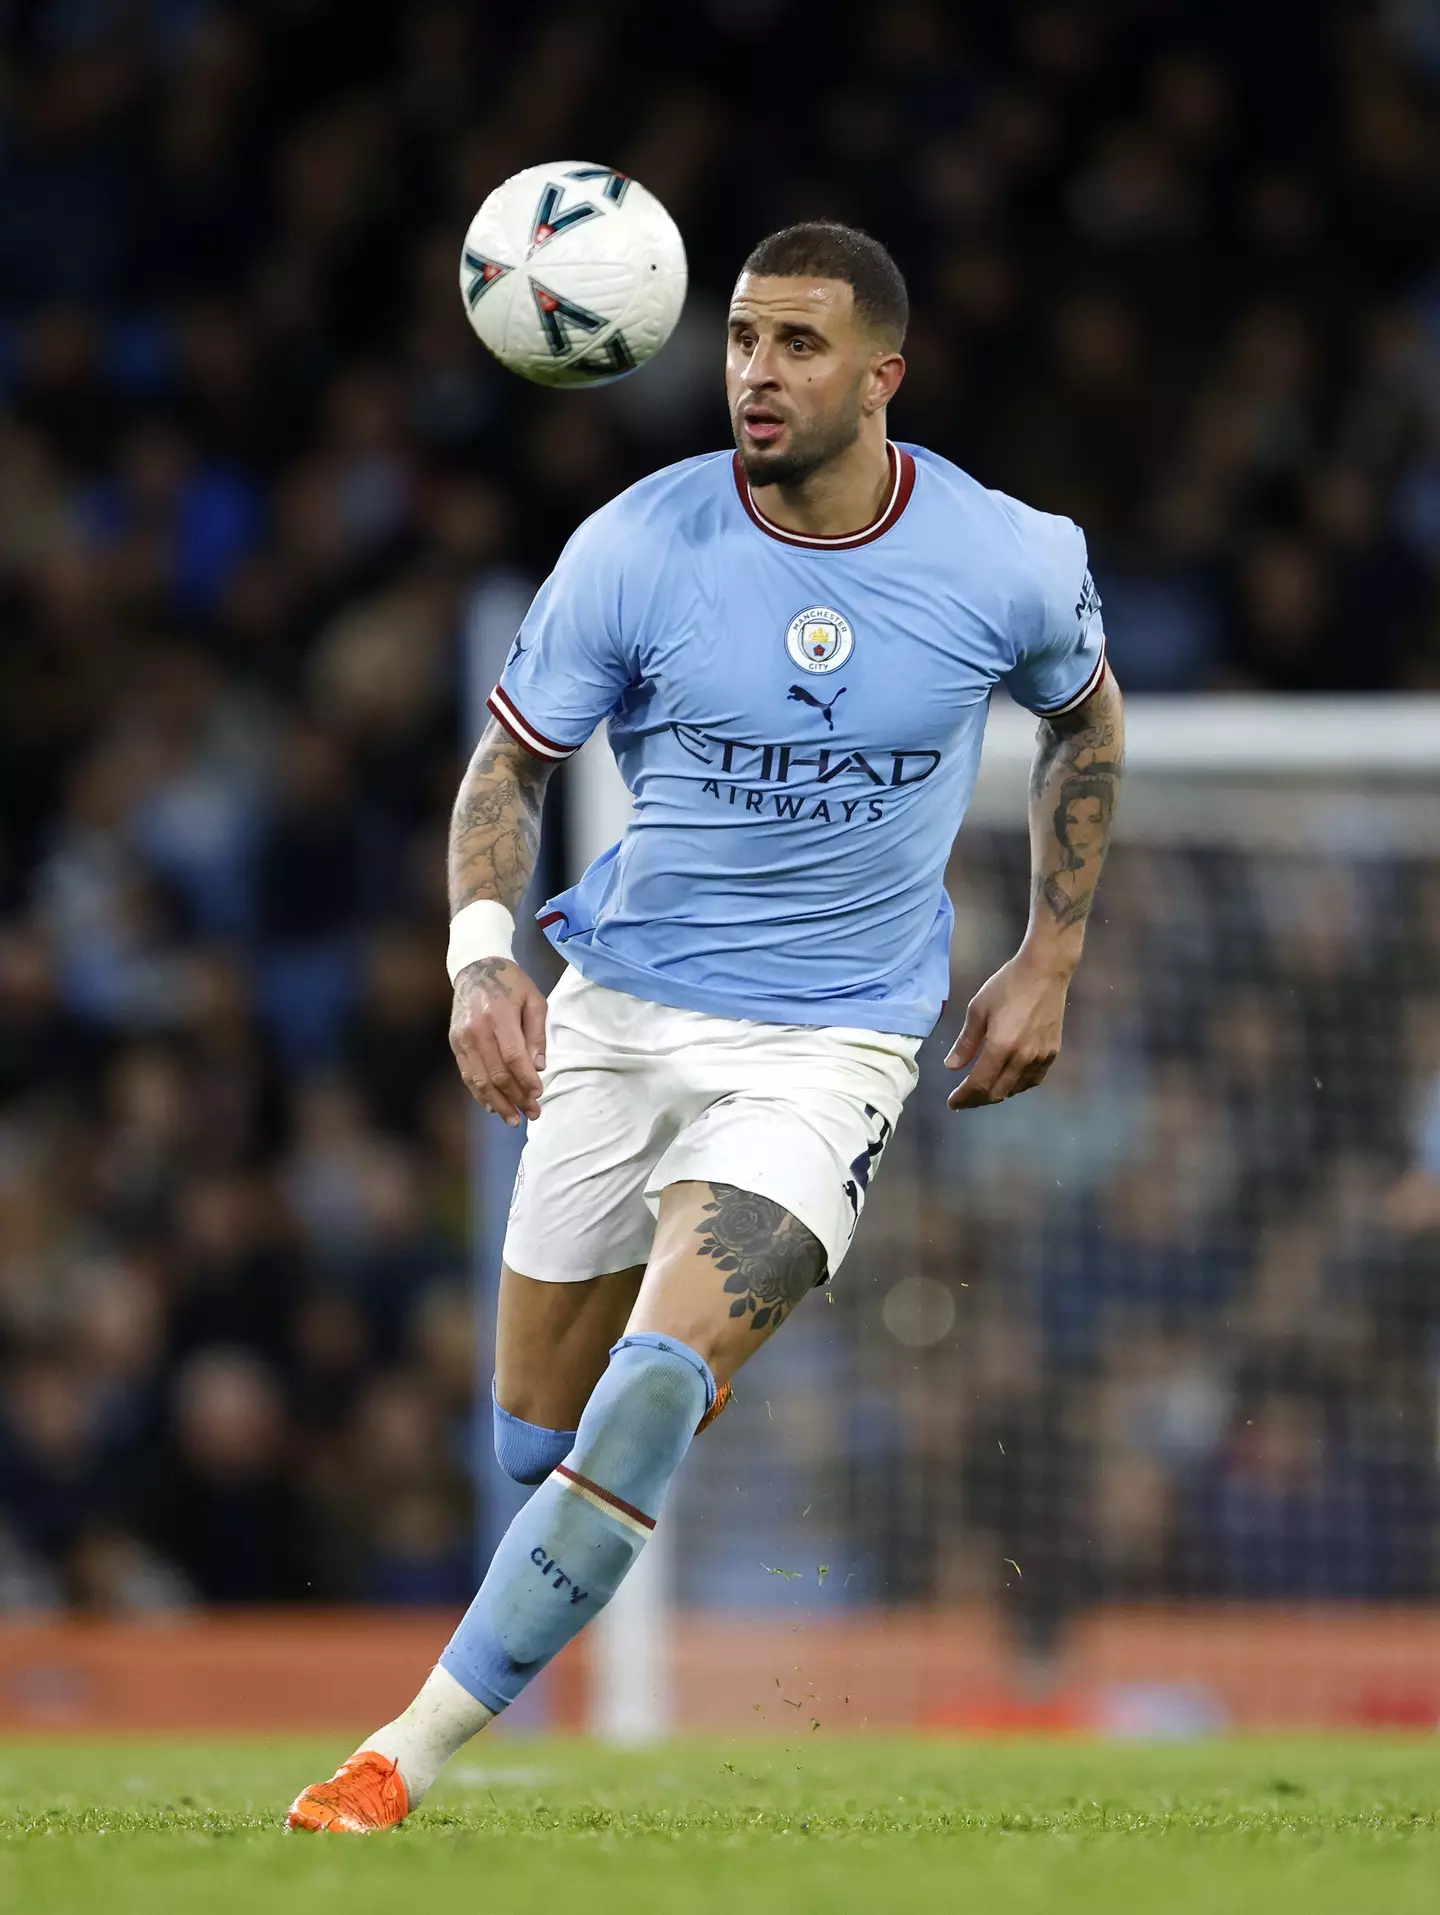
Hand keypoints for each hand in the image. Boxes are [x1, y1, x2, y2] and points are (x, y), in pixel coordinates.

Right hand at [449, 958, 547, 1125]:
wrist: (475, 968)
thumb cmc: (511, 984)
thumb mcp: (534, 1000)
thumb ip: (537, 1034)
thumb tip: (538, 1067)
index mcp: (499, 1016)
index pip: (514, 1057)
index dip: (526, 1080)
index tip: (539, 1094)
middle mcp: (477, 1030)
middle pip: (497, 1073)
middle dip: (516, 1097)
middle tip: (532, 1113)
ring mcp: (462, 1038)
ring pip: (479, 1079)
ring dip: (498, 1103)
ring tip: (514, 1119)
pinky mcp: (455, 1043)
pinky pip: (467, 1074)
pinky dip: (480, 1093)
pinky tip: (492, 1106)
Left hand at [945, 950, 1069, 1109]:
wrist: (1045, 971)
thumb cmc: (1007, 985)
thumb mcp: (978, 1010)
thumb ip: (966, 1042)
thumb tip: (952, 1067)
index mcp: (1001, 1047)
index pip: (979, 1084)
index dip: (963, 1098)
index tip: (952, 1103)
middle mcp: (1022, 1057)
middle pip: (997, 1092)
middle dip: (977, 1100)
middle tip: (963, 1100)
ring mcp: (1041, 1057)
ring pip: (1016, 1089)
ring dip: (997, 1094)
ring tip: (982, 1091)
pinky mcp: (1052, 1052)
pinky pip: (1033, 1080)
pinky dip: (1017, 1086)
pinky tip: (1008, 1081)